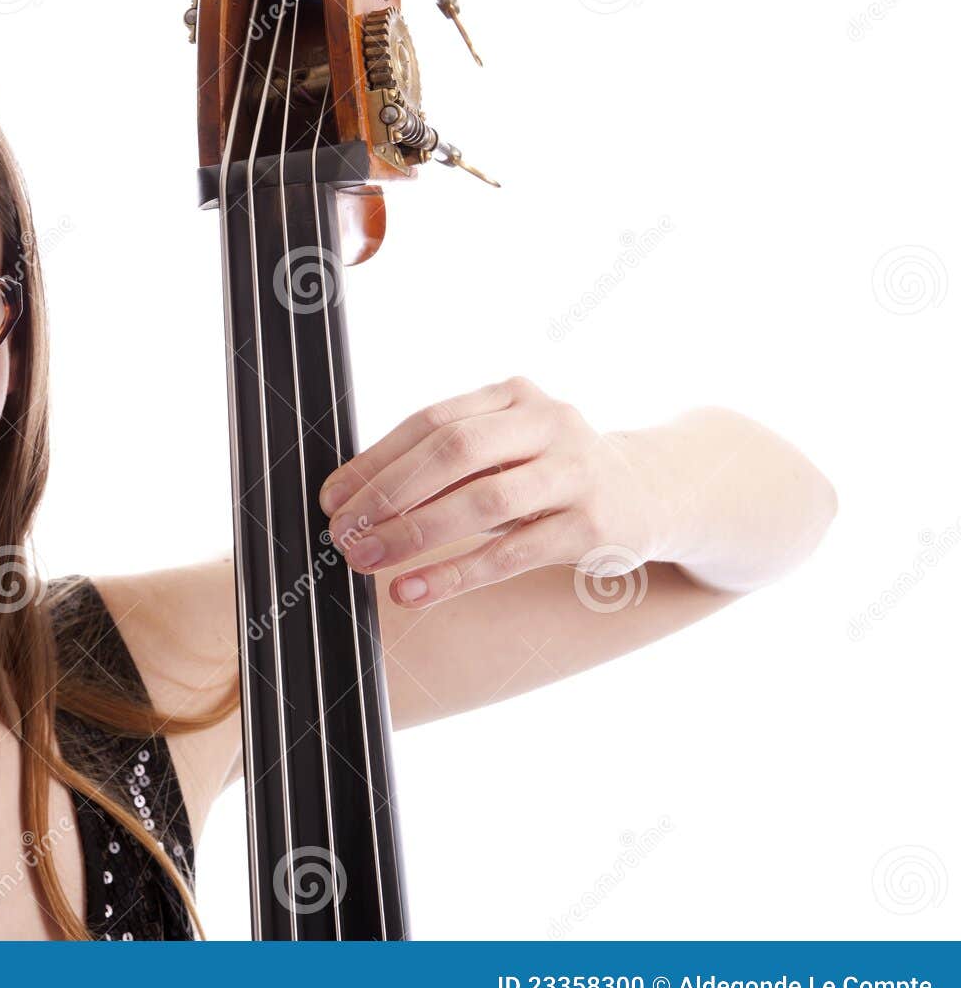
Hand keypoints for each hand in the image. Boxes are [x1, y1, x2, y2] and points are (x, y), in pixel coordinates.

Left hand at [318, 376, 661, 607]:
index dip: (375, 461)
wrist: (655, 494)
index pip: (431, 422)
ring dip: (413, 534)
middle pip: (452, 452)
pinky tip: (411, 592)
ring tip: (365, 559)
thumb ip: (447, 466)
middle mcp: (548, 422)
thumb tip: (355, 499)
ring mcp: (575, 471)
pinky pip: (510, 553)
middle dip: (387, 494)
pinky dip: (454, 574)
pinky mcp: (592, 525)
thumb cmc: (552, 477)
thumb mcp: (506, 454)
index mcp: (514, 396)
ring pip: (482, 501)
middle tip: (342, 532)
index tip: (332, 498)